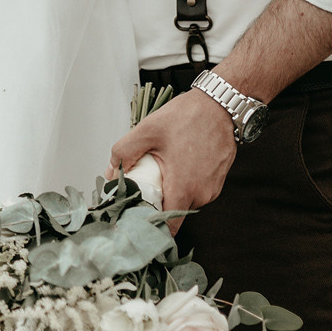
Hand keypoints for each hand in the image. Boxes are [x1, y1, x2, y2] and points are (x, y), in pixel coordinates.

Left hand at [110, 89, 235, 232]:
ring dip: (171, 191)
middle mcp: (202, 194)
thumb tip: (111, 174)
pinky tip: (176, 165)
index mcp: (184, 187)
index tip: (135, 218)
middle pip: (174, 213)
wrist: (220, 104)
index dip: (149, 226)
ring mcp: (212, 189)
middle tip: (142, 186)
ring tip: (160, 170)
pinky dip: (183, 183)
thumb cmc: (187, 116)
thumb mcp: (147, 130)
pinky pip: (196, 190)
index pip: (168, 225)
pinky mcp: (217, 181)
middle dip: (157, 204)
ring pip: (185, 201)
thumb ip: (124, 153)